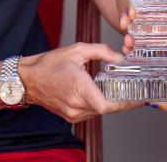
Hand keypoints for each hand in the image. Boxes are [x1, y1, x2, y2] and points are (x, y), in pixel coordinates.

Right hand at [19, 43, 138, 122]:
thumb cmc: (50, 64)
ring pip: (100, 112)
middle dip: (123, 101)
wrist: (28, 79)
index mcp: (78, 87)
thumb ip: (101, 51)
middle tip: (138, 93)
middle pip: (107, 109)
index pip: (105, 105)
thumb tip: (120, 57)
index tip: (136, 97)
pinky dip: (101, 105)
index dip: (123, 103)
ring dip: (112, 103)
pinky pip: (91, 113)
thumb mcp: (77, 50)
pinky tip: (107, 95)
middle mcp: (75, 104)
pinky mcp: (70, 116)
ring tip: (125, 92)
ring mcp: (72, 113)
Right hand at [120, 0, 166, 55]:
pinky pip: (156, 53)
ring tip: (128, 44)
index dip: (136, 6)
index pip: (147, 3)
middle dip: (130, 25)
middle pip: (141, 21)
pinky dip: (144, 56)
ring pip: (145, 38)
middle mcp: (165, 19)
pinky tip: (135, 57)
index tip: (132, 12)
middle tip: (127, 28)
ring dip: (133, 41)